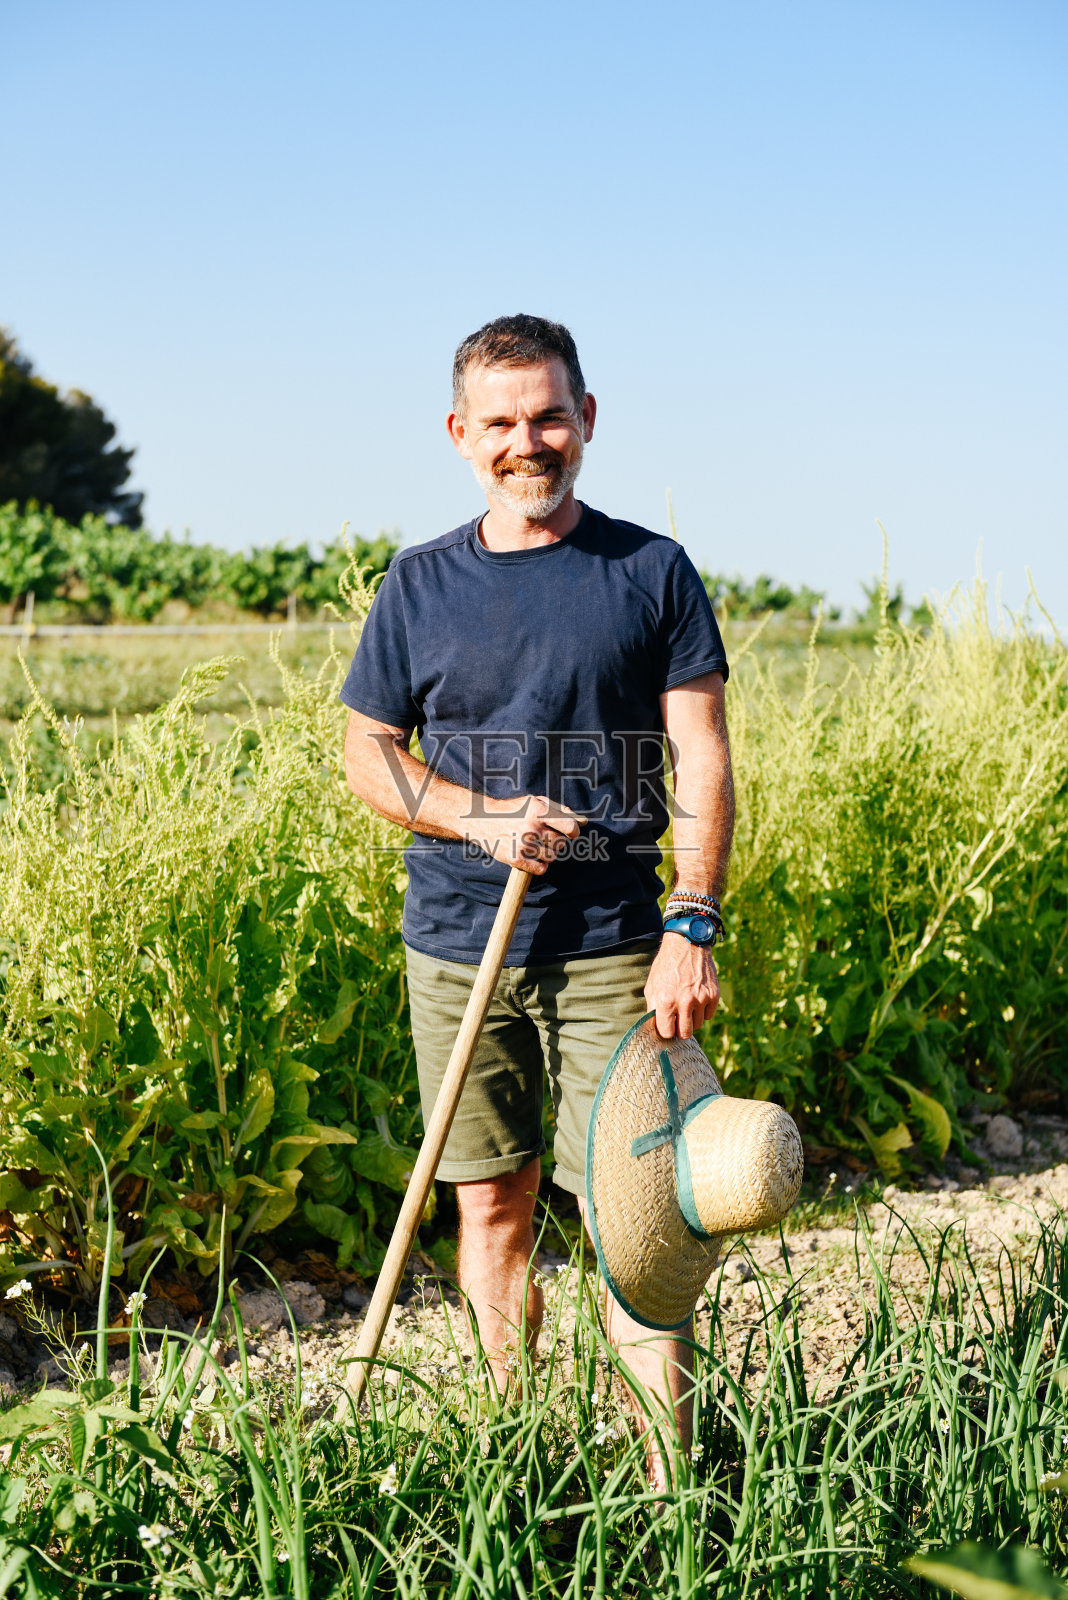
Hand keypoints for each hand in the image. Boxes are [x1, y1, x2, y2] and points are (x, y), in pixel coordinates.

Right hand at [469, 795, 584, 874]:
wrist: (481, 819)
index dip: (574, 832)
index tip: (571, 833)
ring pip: (552, 857)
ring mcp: (523, 844)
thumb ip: (558, 809)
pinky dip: (540, 866)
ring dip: (548, 854)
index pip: (570, 827)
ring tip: (537, 847)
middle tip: (545, 838)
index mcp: (538, 811)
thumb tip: (580, 821)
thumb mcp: (534, 801)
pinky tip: (533, 858)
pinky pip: (541, 869)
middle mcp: (531, 827)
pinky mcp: (515, 859)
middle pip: (561, 843)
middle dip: (557, 842)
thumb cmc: (512, 810)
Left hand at [645, 934, 719, 1039]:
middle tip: (677, 1020)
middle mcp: (685, 1002)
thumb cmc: (666, 966)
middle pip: (685, 1033)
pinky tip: (696, 1000)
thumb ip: (653, 1008)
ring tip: (686, 1006)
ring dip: (691, 1020)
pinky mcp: (714, 995)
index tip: (666, 1026)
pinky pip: (708, 1015)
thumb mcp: (652, 986)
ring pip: (698, 1025)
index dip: (666, 1031)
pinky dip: (702, 1012)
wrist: (687, 945)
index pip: (667, 1033)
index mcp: (666, 1001)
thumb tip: (656, 1027)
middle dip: (680, 1029)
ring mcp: (701, 999)